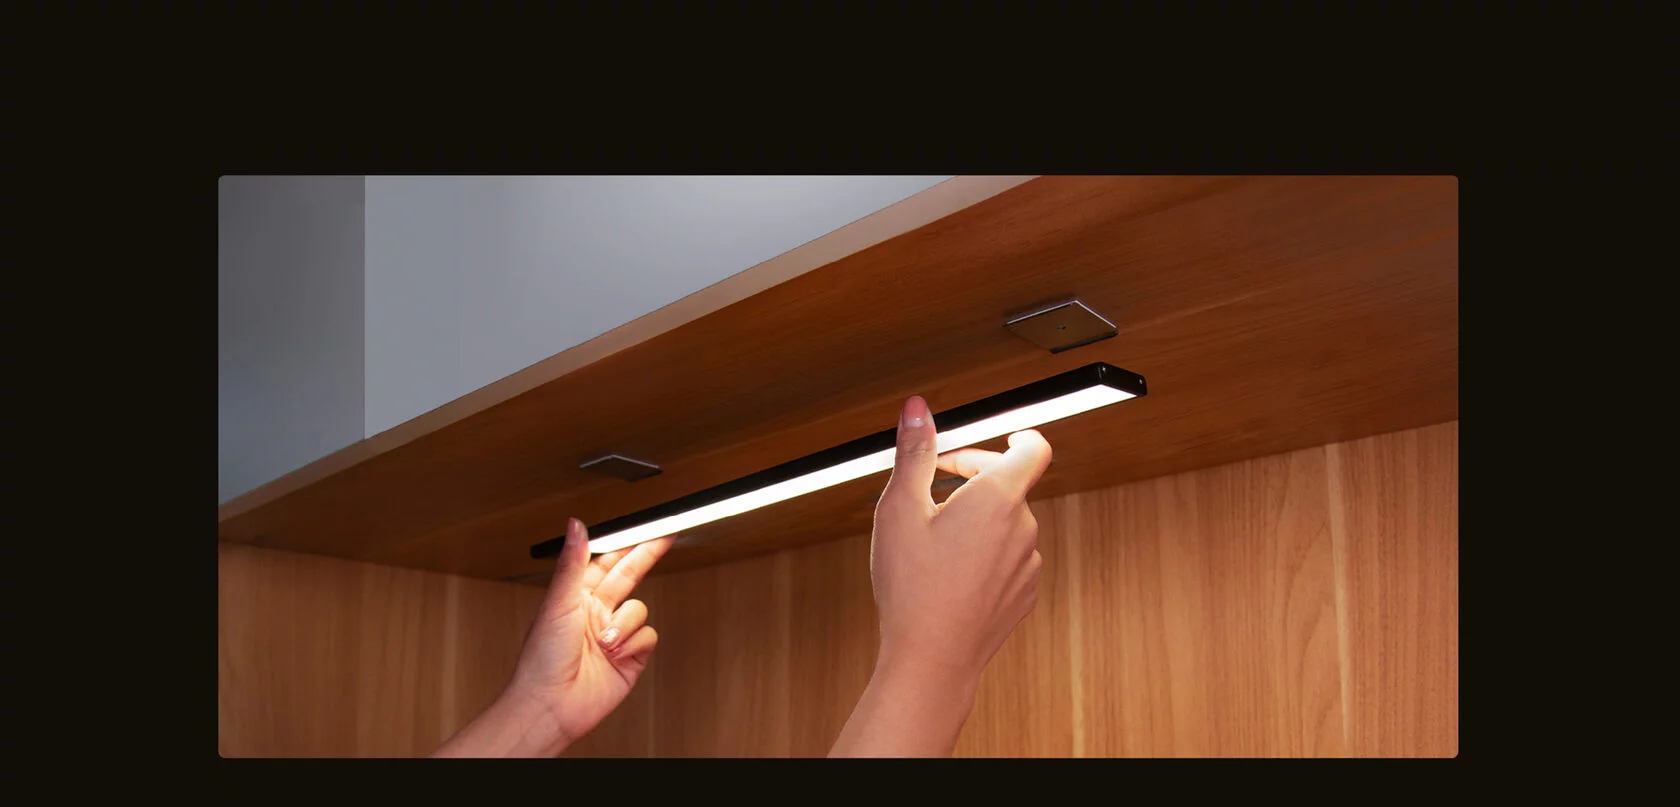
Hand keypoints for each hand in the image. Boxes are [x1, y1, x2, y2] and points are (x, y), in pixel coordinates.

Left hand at [433, 519, 672, 756]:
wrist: (552, 706)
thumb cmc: (543, 658)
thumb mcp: (558, 602)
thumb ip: (573, 562)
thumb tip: (575, 525)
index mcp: (577, 595)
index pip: (606, 560)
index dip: (625, 543)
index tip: (644, 526)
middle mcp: (597, 612)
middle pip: (630, 575)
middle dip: (647, 556)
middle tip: (667, 536)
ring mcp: (616, 635)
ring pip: (640, 610)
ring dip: (625, 625)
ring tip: (605, 644)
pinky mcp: (631, 658)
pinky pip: (648, 637)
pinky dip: (634, 644)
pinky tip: (616, 656)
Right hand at [831, 395, 1052, 755]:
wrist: (932, 660)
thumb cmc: (913, 587)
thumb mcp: (899, 508)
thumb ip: (914, 452)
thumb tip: (917, 409)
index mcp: (999, 499)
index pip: (1033, 447)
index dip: (1016, 435)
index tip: (996, 437)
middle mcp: (1024, 528)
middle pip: (1011, 484)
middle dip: (976, 476)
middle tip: (935, 486)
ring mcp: (1028, 565)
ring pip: (1008, 524)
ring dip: (979, 519)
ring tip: (934, 539)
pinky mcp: (1023, 595)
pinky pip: (1010, 559)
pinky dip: (986, 554)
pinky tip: (950, 574)